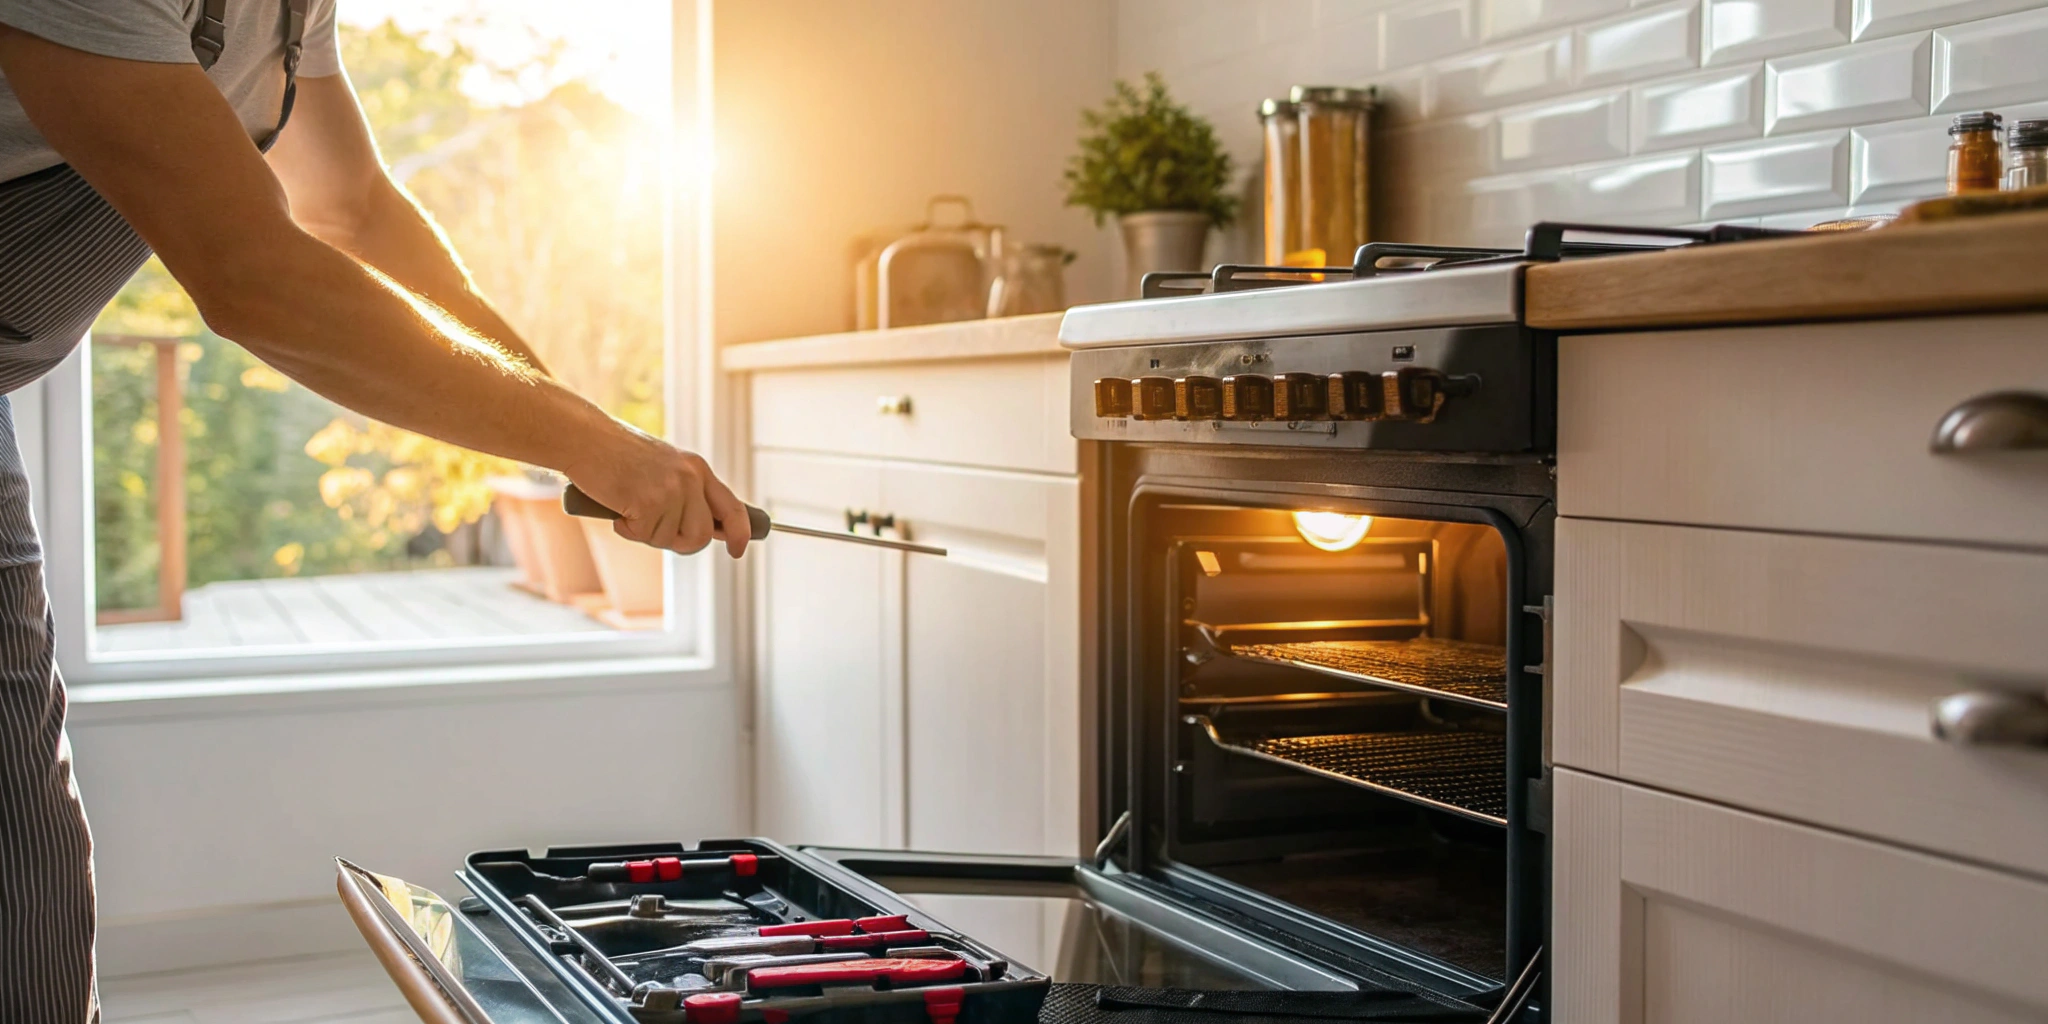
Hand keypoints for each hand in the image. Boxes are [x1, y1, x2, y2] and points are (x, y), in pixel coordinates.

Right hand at [565, 425, 749, 557]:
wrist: (585, 438)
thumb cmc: (616, 455)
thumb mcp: (663, 468)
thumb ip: (685, 494)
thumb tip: (706, 530)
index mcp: (697, 469)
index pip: (733, 507)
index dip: (741, 532)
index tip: (739, 550)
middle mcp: (690, 478)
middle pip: (701, 535)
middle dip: (679, 543)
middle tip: (651, 529)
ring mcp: (671, 489)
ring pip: (670, 539)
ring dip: (646, 533)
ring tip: (628, 506)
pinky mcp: (649, 501)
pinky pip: (643, 535)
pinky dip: (625, 528)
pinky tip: (617, 505)